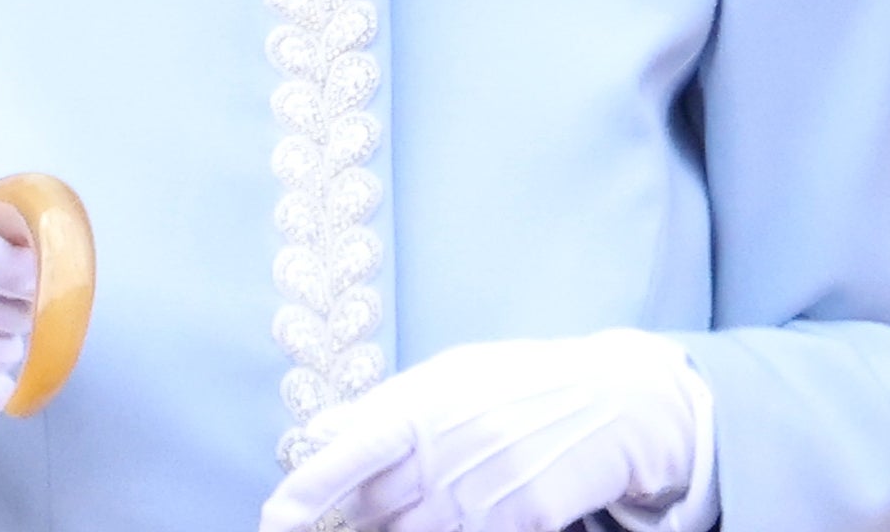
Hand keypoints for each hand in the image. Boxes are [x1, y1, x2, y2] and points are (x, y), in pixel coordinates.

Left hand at [258, 329, 711, 531]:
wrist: (615, 400)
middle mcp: (445, 455)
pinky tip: (480, 508)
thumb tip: (317, 432)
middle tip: (375, 507)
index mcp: (422, 410)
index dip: (303, 494)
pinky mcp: (519, 524)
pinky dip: (462, 531)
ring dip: (409, 528)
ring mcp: (481, 496)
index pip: (346, 456)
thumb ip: (385, 405)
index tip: (274, 519)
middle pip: (370, 515)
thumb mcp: (453, 374)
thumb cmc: (524, 384)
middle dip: (356, 522)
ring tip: (434, 502)